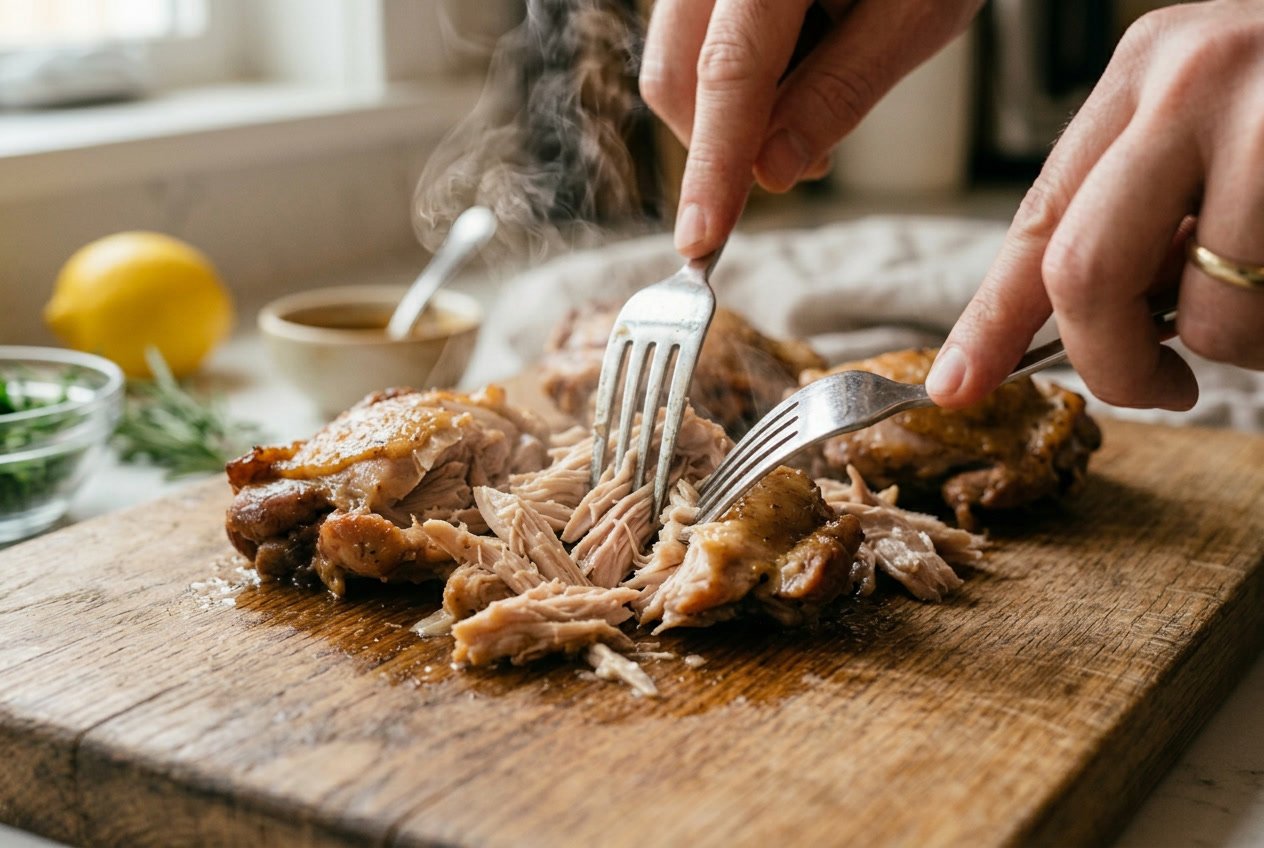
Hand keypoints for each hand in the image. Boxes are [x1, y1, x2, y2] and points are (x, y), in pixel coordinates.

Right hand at [640, 0, 982, 256]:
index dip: (713, 164)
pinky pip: (689, 42)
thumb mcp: (914, 16)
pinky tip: (799, 59)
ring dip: (735, 112)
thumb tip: (772, 173)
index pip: (727, 71)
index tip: (702, 238)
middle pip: (676, 77)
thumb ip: (839, 91)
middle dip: (724, 145)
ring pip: (675, 65)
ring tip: (818, 89)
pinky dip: (735, 78)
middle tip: (813, 157)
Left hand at [927, 0, 1263, 411]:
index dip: (989, 321)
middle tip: (1163, 385)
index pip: (1037, 221)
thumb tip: (1075, 331)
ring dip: (1246, 347)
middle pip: (1086, 274)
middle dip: (1116, 364)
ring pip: (1210, 315)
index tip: (957, 387)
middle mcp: (1196, 78)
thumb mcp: (1213, 132)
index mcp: (1145, 74)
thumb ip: (1141, 214)